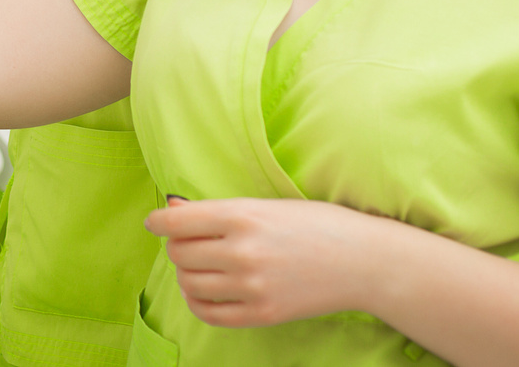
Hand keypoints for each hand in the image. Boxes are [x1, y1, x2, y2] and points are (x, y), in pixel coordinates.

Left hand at [145, 196, 384, 327]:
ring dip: (186, 272)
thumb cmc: (316, 224)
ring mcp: (252, 287)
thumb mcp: (266, 204)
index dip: (158, 222)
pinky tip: (204, 289)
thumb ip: (216, 210)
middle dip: (177, 245)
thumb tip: (171, 210)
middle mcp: (243, 252)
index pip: (177, 222)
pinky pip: (208, 313)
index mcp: (243, 216)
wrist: (363, 261)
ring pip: (189, 282)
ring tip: (200, 263)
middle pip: (179, 253)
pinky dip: (196, 300)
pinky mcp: (262, 314)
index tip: (155, 222)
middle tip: (190, 240)